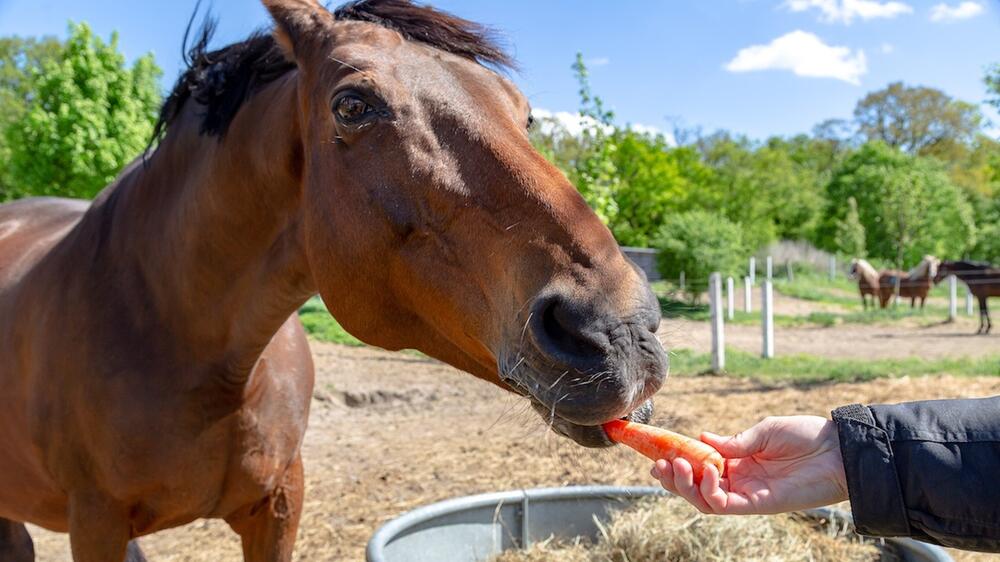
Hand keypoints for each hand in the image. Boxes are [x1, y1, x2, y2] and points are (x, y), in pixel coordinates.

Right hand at [650, 416, 848, 514]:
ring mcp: (747, 493)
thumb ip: (734, 441)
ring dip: (685, 486)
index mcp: (738, 461)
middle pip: (696, 488)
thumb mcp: (764, 431)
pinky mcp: (759, 504)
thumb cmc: (806, 436)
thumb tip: (701, 439)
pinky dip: (710, 491)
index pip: (699, 466)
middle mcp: (739, 480)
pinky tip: (708, 471)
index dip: (678, 462)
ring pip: (704, 500)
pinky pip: (725, 504)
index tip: (658, 452)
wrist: (837, 450)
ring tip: (678, 466)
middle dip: (674, 479)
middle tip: (658, 465)